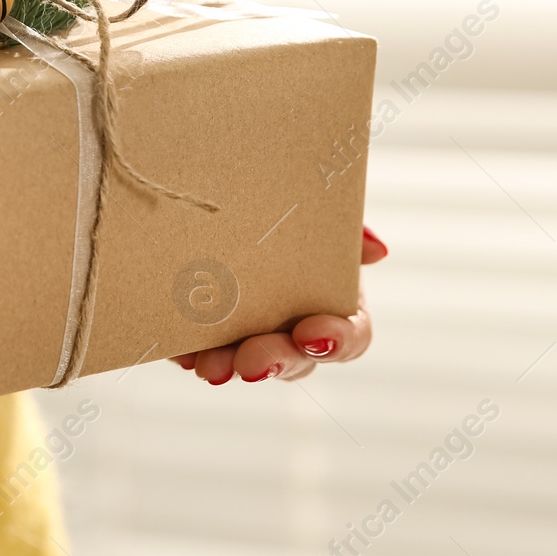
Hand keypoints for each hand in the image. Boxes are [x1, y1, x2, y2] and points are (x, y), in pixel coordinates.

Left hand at [170, 226, 388, 384]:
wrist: (222, 189)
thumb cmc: (283, 207)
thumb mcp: (318, 210)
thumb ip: (348, 230)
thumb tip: (377, 251)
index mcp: (333, 301)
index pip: (350, 336)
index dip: (337, 341)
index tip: (312, 335)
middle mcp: (294, 328)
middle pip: (296, 360)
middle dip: (275, 361)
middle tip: (251, 363)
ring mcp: (251, 335)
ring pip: (246, 364)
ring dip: (229, 366)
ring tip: (209, 365)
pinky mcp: (208, 334)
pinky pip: (199, 354)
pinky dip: (190, 353)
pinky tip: (179, 348)